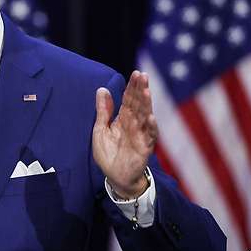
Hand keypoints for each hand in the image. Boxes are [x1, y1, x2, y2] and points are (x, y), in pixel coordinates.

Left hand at [92, 71, 157, 198]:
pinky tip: (150, 117)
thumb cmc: (109, 153)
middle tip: (143, 75)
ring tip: (146, 91)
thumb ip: (103, 110)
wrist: (115, 177)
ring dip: (147, 105)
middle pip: (139, 104)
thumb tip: (102, 89)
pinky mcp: (144, 148)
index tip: (136, 73)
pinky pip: (149, 137)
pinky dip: (150, 127)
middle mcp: (134, 124)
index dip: (132, 87)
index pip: (129, 99)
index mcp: (124, 119)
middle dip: (141, 90)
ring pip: (145, 117)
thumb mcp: (101, 129)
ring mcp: (141, 135)